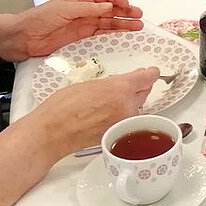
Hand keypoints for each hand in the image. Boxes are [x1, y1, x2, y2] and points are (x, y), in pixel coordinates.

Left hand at [0, 0, 144, 60]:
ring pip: (109, 21)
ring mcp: (85, 23)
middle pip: (111, 8)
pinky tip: (125, 34)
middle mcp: (86, 9)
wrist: (23, 37)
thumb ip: (88, 9)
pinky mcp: (82, 37)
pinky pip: (102, 33)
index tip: (127, 6)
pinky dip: (114, 33)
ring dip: (124, 23)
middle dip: (126, 11)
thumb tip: (110, 7)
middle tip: (139, 17)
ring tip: (139, 26)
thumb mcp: (65, 10)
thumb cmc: (41, 18)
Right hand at [25, 68, 159, 157]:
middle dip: (141, 86)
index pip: (148, 78)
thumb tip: (120, 84)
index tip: (152, 72)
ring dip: (132, 101)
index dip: (151, 73)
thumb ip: (110, 84)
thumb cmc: (63, 107)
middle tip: (135, 82)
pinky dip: (123, 114)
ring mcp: (124, 122)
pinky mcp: (117, 133)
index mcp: (120, 88)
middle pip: (145, 92)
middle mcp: (127, 106)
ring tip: (117, 98)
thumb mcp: (89, 85)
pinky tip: (111, 111)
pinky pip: (127, 119)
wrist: (53, 132)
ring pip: (137, 107)